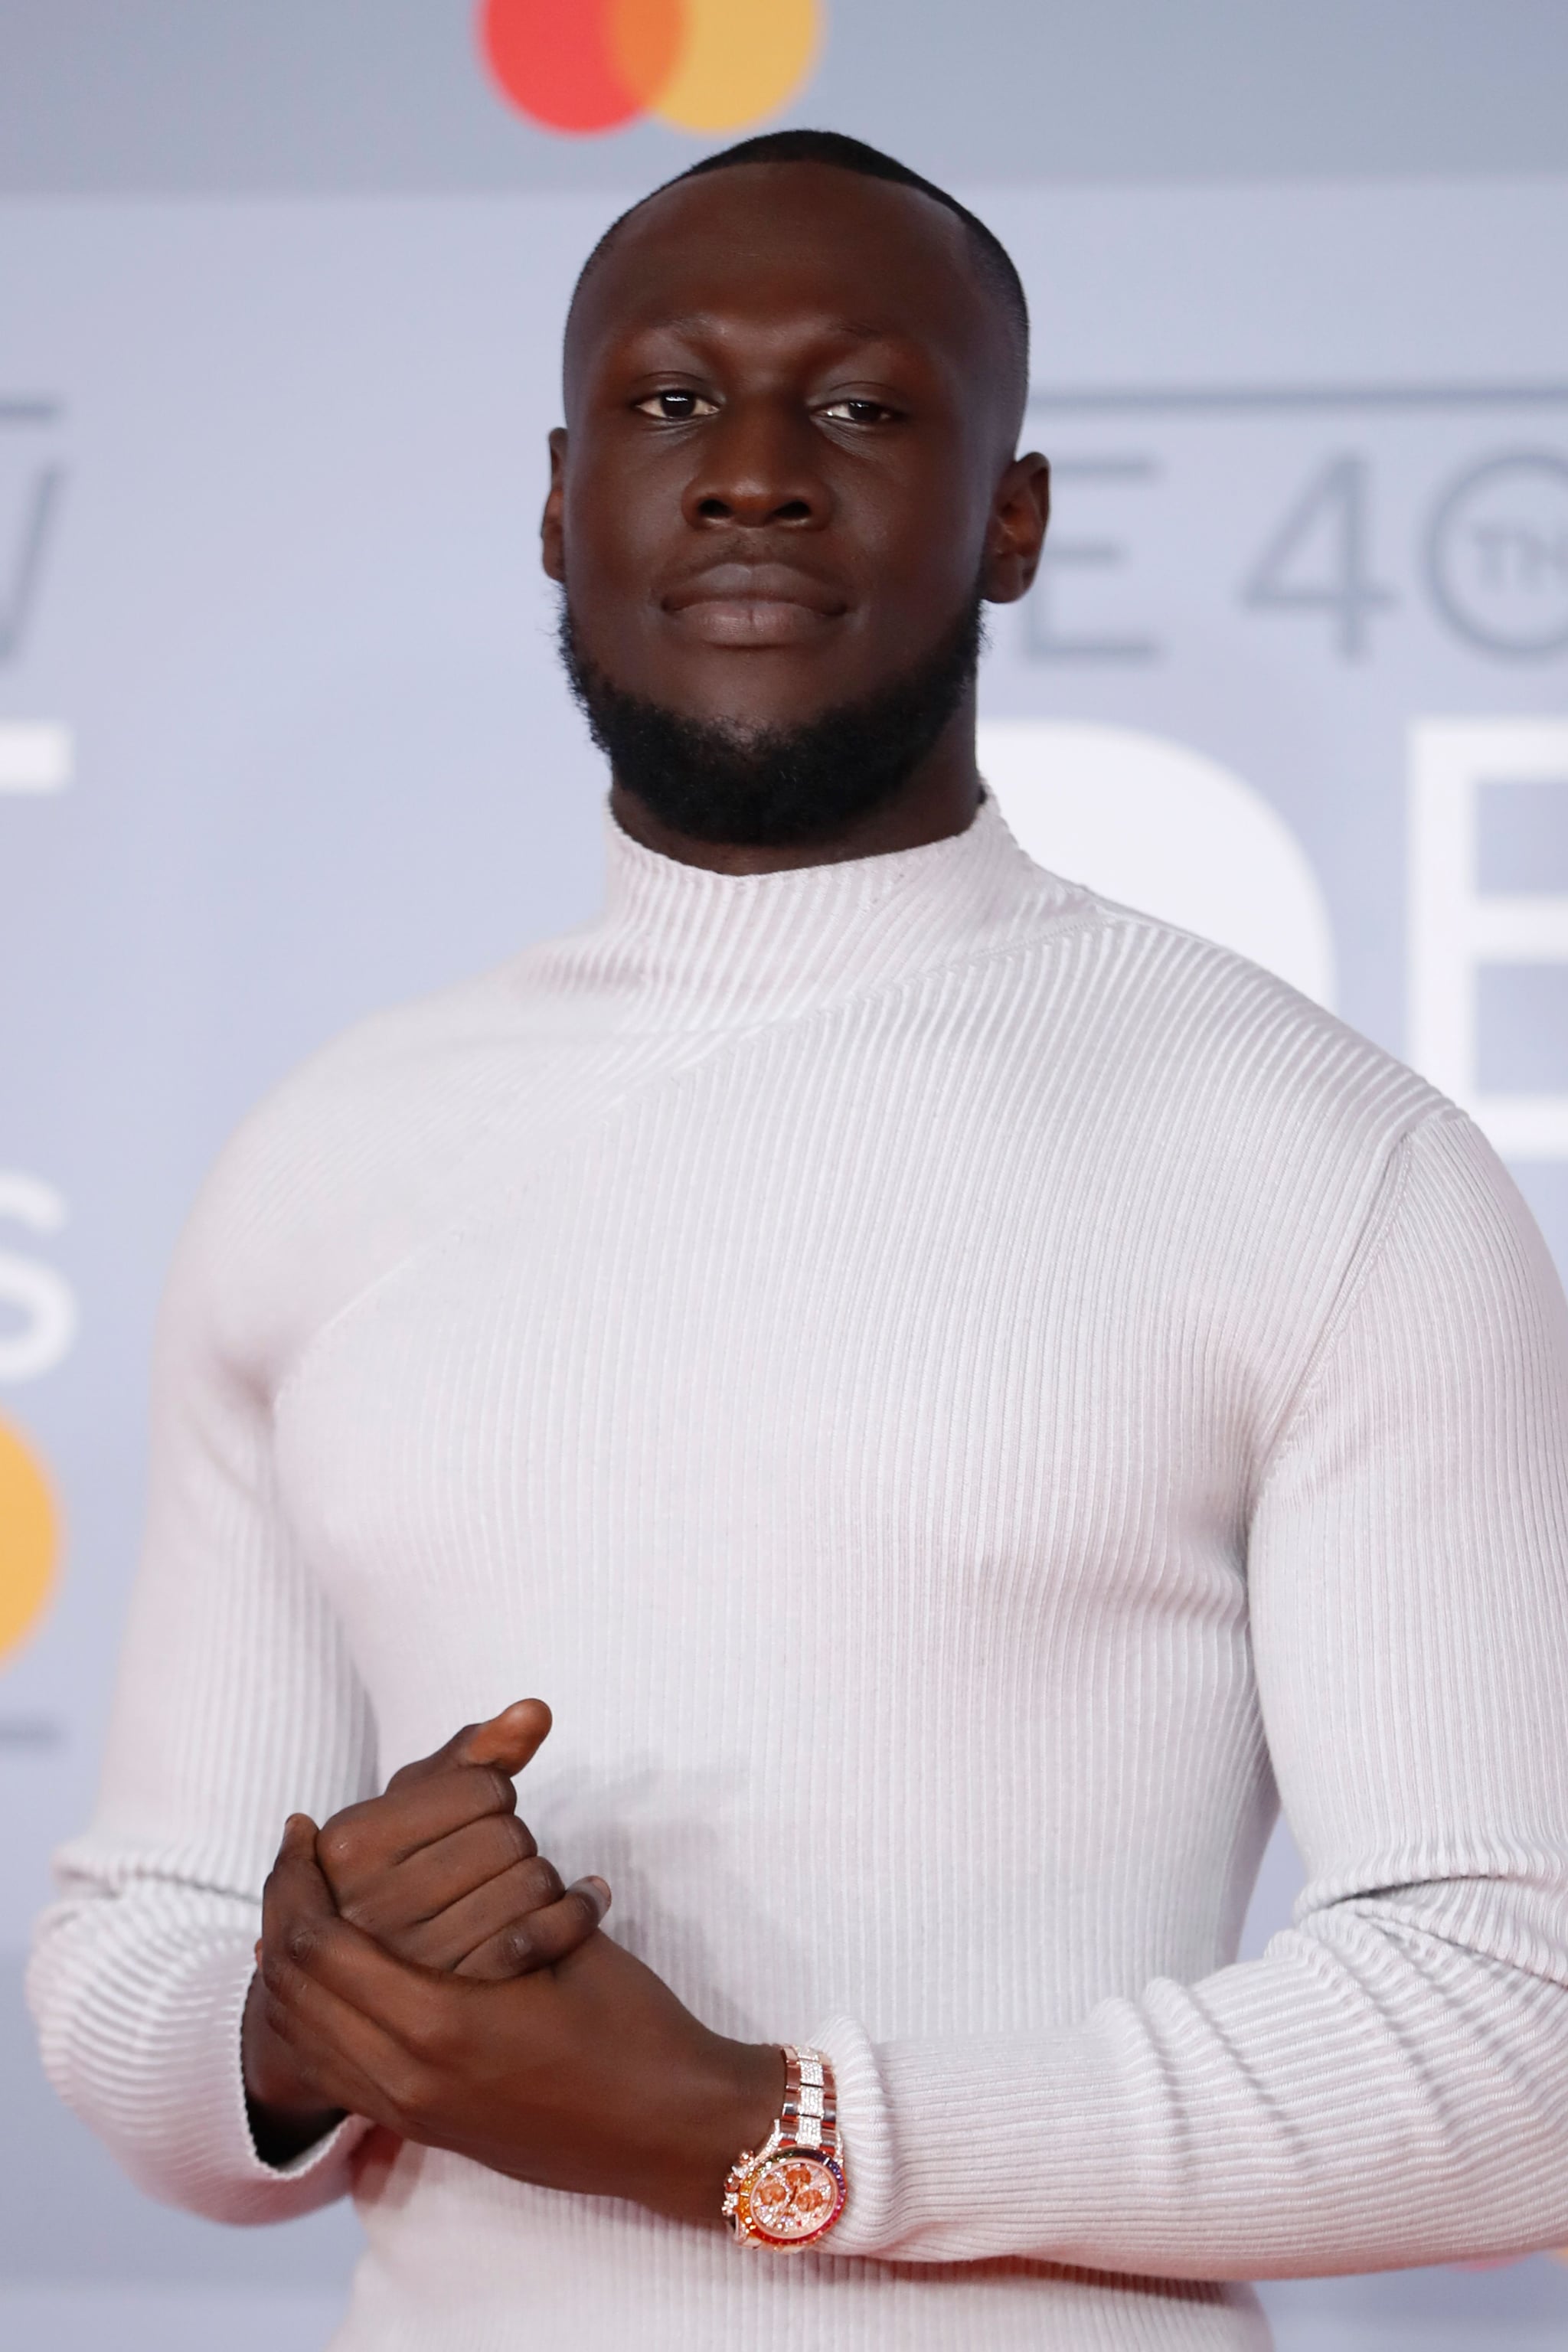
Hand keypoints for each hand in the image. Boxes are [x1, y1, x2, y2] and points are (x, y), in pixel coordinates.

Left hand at [256, 1815, 783, 2223]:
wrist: (669, 2132)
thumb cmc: (631, 2025)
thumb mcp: (565, 1934)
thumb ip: (493, 1886)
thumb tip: (436, 1825)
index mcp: (439, 2024)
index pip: (317, 1943)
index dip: (296, 1878)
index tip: (302, 1828)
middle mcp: (405, 2078)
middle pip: (289, 1988)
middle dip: (278, 1911)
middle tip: (292, 1855)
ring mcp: (407, 2112)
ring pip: (299, 2032)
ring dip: (285, 1962)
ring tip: (299, 1903)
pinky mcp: (419, 2128)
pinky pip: (328, 2068)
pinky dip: (308, 2012)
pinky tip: (330, 1969)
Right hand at [314, 1700, 607, 1979]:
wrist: (380, 1980)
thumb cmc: (406, 1864)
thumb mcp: (418, 1803)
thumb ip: (478, 1751)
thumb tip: (537, 1712)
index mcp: (349, 1845)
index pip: (485, 1787)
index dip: (496, 1793)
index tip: (479, 1814)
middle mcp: (367, 1909)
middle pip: (509, 1836)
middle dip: (516, 1839)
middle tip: (498, 1860)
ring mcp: (410, 1968)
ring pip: (531, 1885)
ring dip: (544, 1879)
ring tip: (522, 1888)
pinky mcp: (454, 2011)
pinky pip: (540, 1939)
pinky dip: (577, 1913)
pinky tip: (583, 1902)